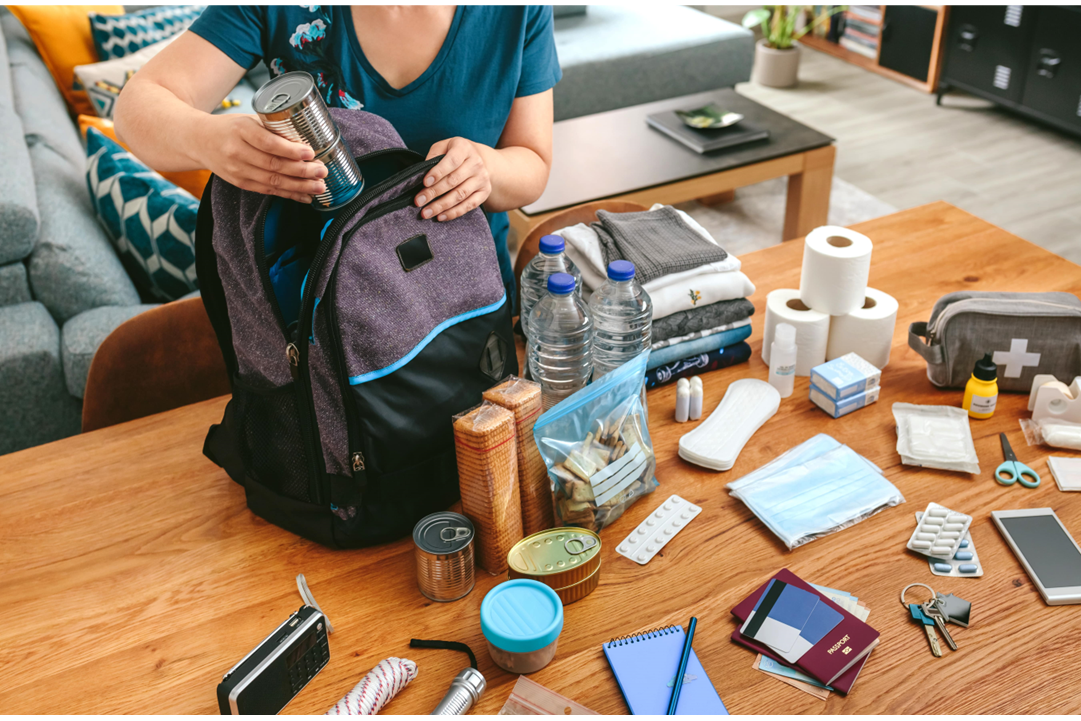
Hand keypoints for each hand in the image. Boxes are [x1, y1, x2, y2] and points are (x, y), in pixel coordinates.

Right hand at [194, 114, 327, 202]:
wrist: (198, 140)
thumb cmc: (229, 127)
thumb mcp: (248, 120)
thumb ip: (272, 129)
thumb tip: (306, 138)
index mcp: (240, 130)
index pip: (268, 143)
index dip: (291, 150)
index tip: (310, 152)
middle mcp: (237, 152)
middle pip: (274, 165)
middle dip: (302, 171)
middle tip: (322, 171)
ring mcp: (237, 170)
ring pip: (273, 181)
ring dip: (299, 186)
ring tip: (319, 187)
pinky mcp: (240, 183)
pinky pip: (268, 190)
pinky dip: (288, 194)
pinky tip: (305, 196)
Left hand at [415, 137, 491, 220]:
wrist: (478, 159)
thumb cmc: (454, 153)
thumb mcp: (443, 147)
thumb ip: (433, 156)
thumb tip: (421, 174)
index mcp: (464, 148)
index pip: (451, 161)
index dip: (438, 172)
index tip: (425, 183)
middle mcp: (476, 163)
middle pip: (454, 181)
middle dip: (434, 193)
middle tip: (419, 202)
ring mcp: (482, 178)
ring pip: (460, 195)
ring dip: (442, 206)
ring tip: (426, 212)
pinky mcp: (484, 192)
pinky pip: (469, 205)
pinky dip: (454, 212)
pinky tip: (441, 216)